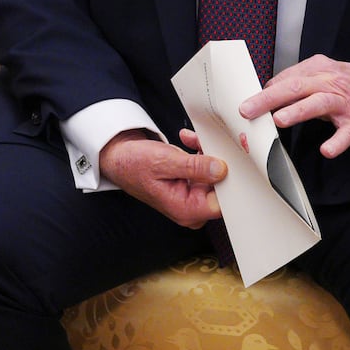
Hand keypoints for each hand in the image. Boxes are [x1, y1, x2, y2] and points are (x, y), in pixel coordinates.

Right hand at [99, 129, 225, 228]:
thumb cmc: (134, 164)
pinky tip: (189, 142)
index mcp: (186, 210)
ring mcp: (192, 198)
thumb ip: (194, 167)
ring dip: (207, 154)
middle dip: (217, 161)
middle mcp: (191, 208)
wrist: (119, 158)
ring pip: (215, 176)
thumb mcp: (164, 162)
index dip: (230, 181)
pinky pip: (206, 171)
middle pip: (221, 188)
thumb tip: (221, 170)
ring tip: (192, 140)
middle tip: (209, 142)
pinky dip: (201, 155)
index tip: (230, 160)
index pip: (223, 203)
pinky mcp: (191, 187)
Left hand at [239, 54, 349, 158]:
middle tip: (247, 109)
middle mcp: (329, 83)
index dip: (263, 92)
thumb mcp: (325, 75)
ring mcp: (345, 103)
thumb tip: (266, 94)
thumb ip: (298, 83)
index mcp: (317, 70)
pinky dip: (337, 142)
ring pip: (318, 103)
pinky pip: (347, 133)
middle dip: (268, 98)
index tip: (244, 104)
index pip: (285, 80)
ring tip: (279, 120)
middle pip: (296, 87)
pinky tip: (327, 150)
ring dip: (298, 111)